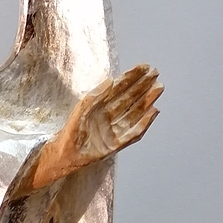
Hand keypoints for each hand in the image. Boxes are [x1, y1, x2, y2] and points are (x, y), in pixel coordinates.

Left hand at [27, 63, 161, 192]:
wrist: (65, 154)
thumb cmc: (70, 131)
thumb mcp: (82, 108)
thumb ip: (96, 95)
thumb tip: (112, 80)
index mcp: (100, 106)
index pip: (119, 89)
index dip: (132, 77)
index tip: (144, 67)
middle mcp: (109, 117)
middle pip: (130, 98)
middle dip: (143, 86)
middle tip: (155, 74)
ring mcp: (114, 130)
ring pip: (135, 113)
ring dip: (147, 101)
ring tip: (157, 88)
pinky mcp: (117, 144)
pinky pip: (134, 133)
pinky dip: (144, 123)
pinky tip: (153, 112)